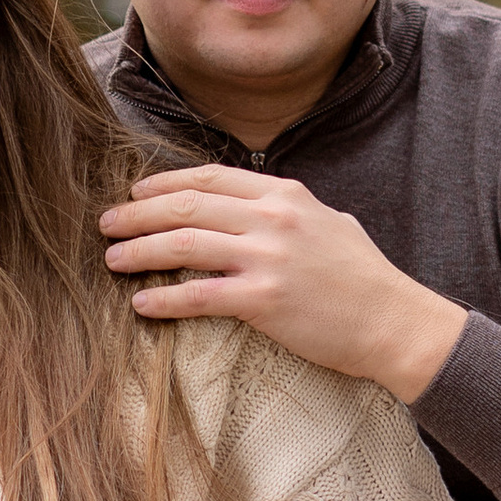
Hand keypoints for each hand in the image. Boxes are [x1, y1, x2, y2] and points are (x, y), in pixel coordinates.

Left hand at [98, 165, 465, 398]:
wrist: (395, 321)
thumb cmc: (364, 279)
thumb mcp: (328, 223)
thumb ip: (286, 212)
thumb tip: (249, 210)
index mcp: (285, 195)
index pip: (210, 178)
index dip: (165, 183)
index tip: (136, 194)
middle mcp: (273, 218)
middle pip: (187, 205)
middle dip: (138, 214)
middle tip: (106, 224)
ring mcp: (268, 258)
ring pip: (185, 244)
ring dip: (140, 250)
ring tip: (112, 260)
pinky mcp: (264, 300)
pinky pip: (199, 295)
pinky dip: (165, 297)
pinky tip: (143, 303)